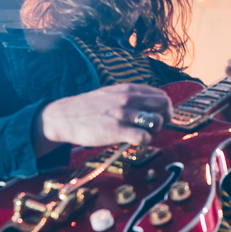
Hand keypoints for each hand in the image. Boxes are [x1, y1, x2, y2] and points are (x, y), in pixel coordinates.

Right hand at [35, 83, 172, 154]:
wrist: (64, 116)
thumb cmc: (89, 107)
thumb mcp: (111, 93)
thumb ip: (130, 96)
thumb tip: (149, 104)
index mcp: (128, 89)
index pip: (161, 95)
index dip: (165, 108)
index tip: (161, 117)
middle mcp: (128, 99)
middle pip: (164, 105)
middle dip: (166, 118)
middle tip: (156, 127)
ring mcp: (122, 114)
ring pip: (156, 121)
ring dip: (154, 131)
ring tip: (143, 134)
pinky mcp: (116, 130)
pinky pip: (143, 137)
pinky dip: (145, 142)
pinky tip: (137, 142)